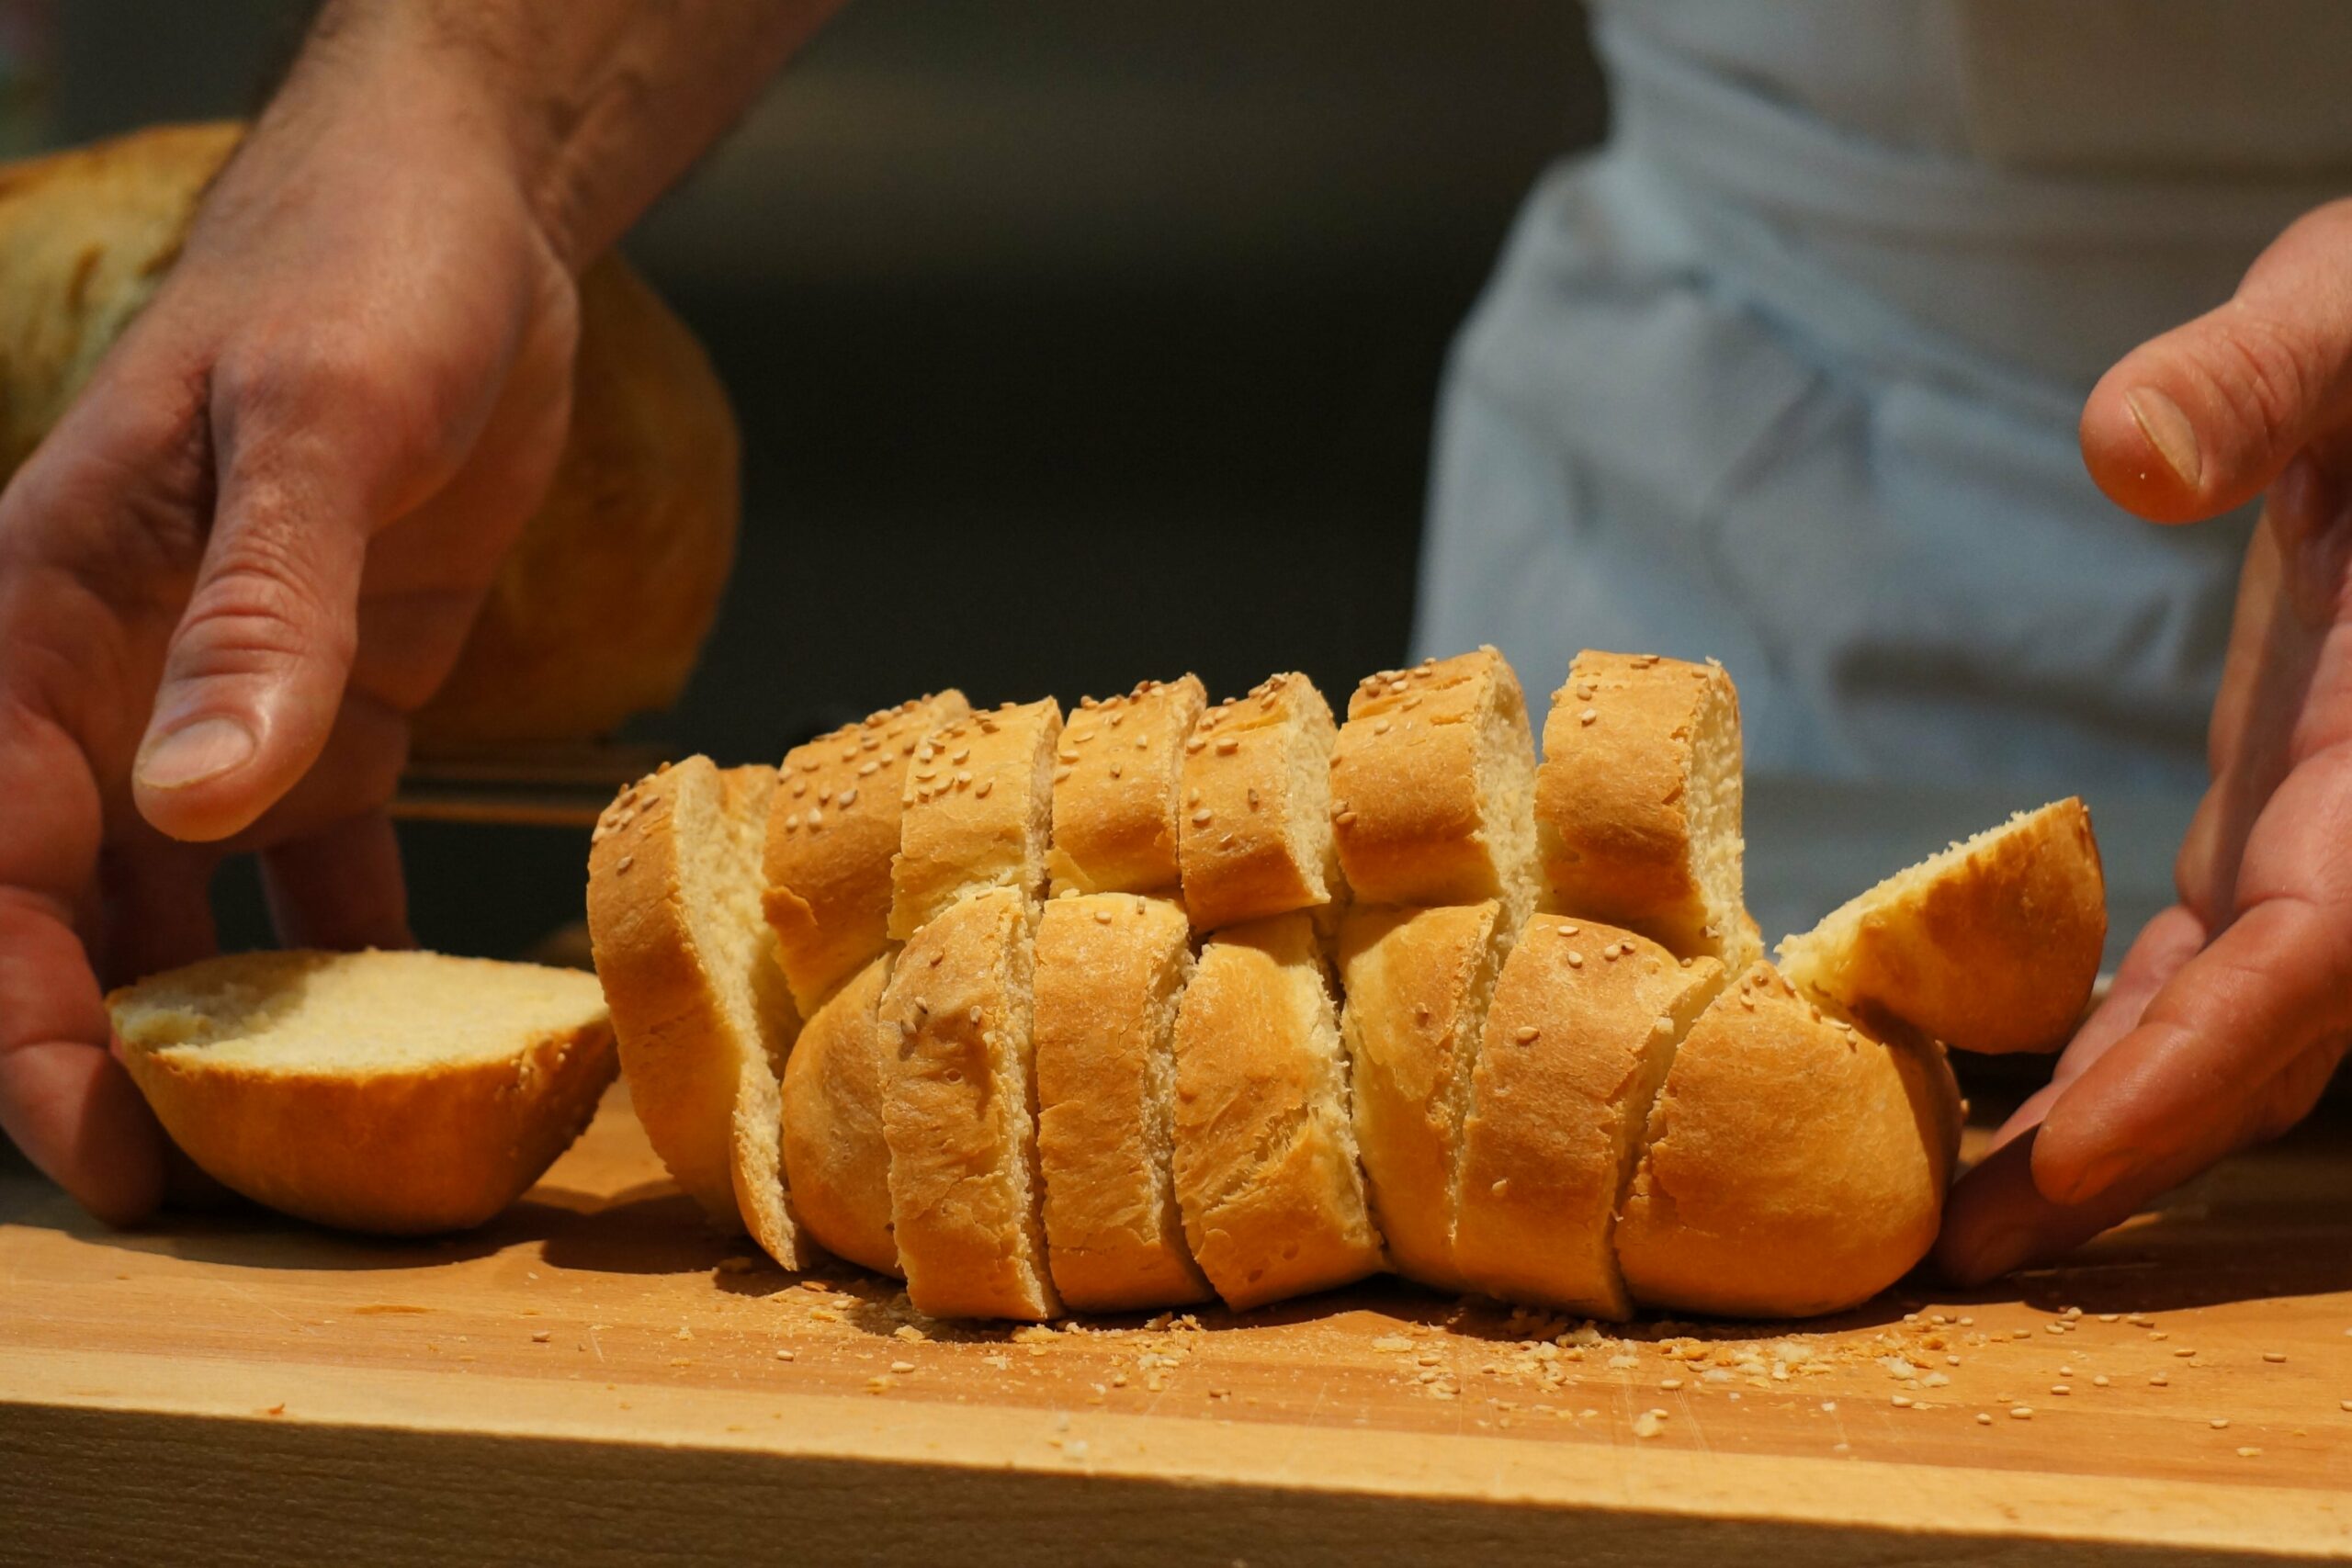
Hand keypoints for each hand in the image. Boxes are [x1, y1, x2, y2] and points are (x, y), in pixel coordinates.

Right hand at [0, 63, 579, 1222]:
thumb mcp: (319, 428)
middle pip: (71, 908)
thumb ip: (259, 611)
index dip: (24, 1011)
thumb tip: (191, 801)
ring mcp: (227, 698)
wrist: (465, 224)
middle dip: (108, 1052)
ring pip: (186, 902)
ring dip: (223, 1022)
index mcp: (50, 613)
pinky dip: (342, 939)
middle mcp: (116, 677)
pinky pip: (319, 854)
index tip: (92, 1142)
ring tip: (290, 1149)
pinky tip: (392, 1019)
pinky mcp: (338, 702)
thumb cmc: (365, 284)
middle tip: (192, 1194)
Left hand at [1938, 201, 2351, 1282]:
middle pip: (2266, 1039)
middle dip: (2128, 1155)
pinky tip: (2014, 1095)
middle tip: (1959, 1259)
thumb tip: (2127, 452)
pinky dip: (2116, 1040)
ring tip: (1959, 1219)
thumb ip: (2254, 381)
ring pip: (2231, 1024)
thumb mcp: (2348, 316)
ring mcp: (2326, 830)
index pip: (2314, 949)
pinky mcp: (2277, 814)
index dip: (2200, 1068)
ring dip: (2106, 1124)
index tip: (2070, 1166)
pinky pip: (2204, 966)